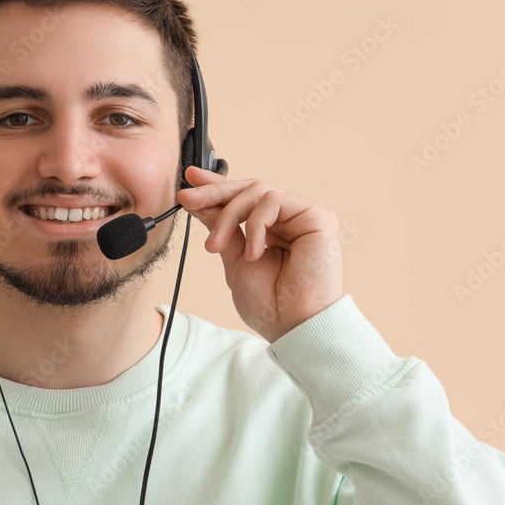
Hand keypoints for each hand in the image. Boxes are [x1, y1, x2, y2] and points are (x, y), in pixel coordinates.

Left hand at [177, 166, 344, 342]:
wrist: (293, 325)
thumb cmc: (270, 304)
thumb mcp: (233, 260)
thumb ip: (221, 229)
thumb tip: (199, 202)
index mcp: (270, 230)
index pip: (242, 199)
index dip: (217, 185)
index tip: (190, 178)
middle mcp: (288, 220)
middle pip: (248, 188)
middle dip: (213, 192)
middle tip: (186, 198)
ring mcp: (303, 216)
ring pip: (256, 191)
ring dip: (228, 216)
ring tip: (216, 246)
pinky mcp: (317, 217)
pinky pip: (274, 201)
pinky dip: (255, 225)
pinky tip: (254, 253)